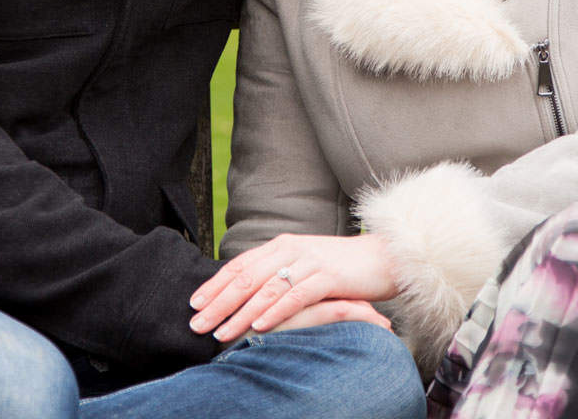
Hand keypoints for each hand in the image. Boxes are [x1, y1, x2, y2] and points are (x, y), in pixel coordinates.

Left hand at [189, 233, 397, 341]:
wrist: (382, 258)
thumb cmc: (339, 268)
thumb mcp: (302, 266)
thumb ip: (276, 274)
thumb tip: (245, 295)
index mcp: (280, 245)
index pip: (240, 264)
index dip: (215, 284)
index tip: (194, 304)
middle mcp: (290, 249)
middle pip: (246, 277)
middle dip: (219, 303)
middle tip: (198, 324)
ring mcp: (310, 261)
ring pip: (266, 289)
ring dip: (241, 313)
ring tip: (223, 332)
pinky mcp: (329, 276)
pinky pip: (296, 295)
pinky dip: (275, 312)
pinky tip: (260, 327)